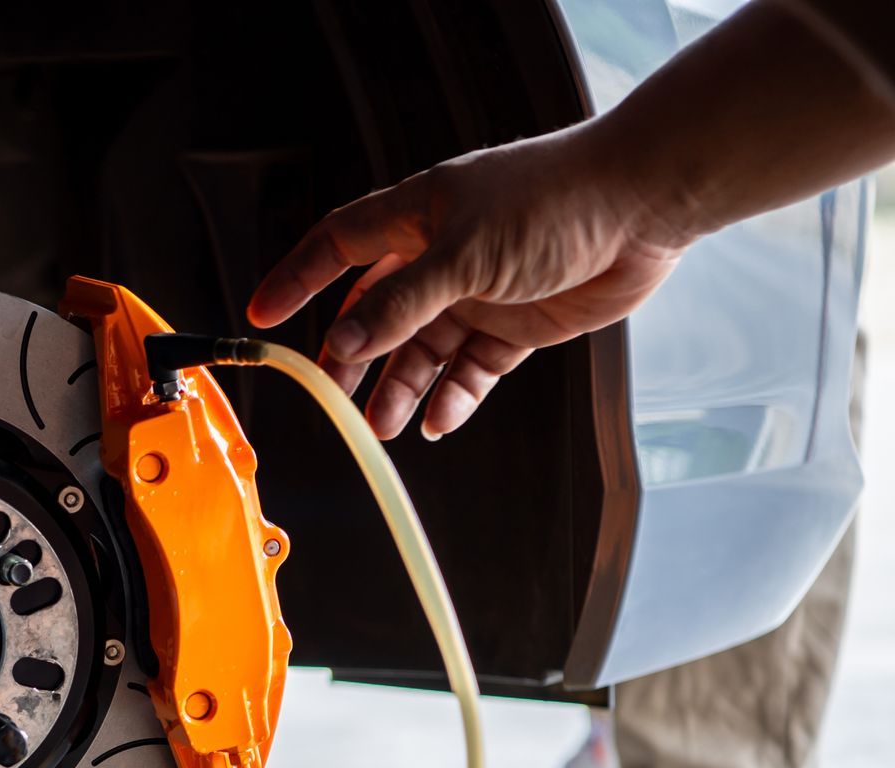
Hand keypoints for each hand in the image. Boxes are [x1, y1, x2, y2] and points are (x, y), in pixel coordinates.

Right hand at [246, 125, 696, 439]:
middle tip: (333, 393)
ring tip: (386, 424)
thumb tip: (345, 342)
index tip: (263, 316)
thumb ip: (400, 304)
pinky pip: (471, 370)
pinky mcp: (516, 325)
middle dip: (352, 355)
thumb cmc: (556, 201)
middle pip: (377, 312)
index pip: (337, 247)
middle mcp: (441, 255)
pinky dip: (454, 396)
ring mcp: (478, 292)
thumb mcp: (463, 255)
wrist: (645, 206)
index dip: (297, 279)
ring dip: (401, 386)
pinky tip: (440, 419)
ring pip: (421, 350)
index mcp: (417, 217)